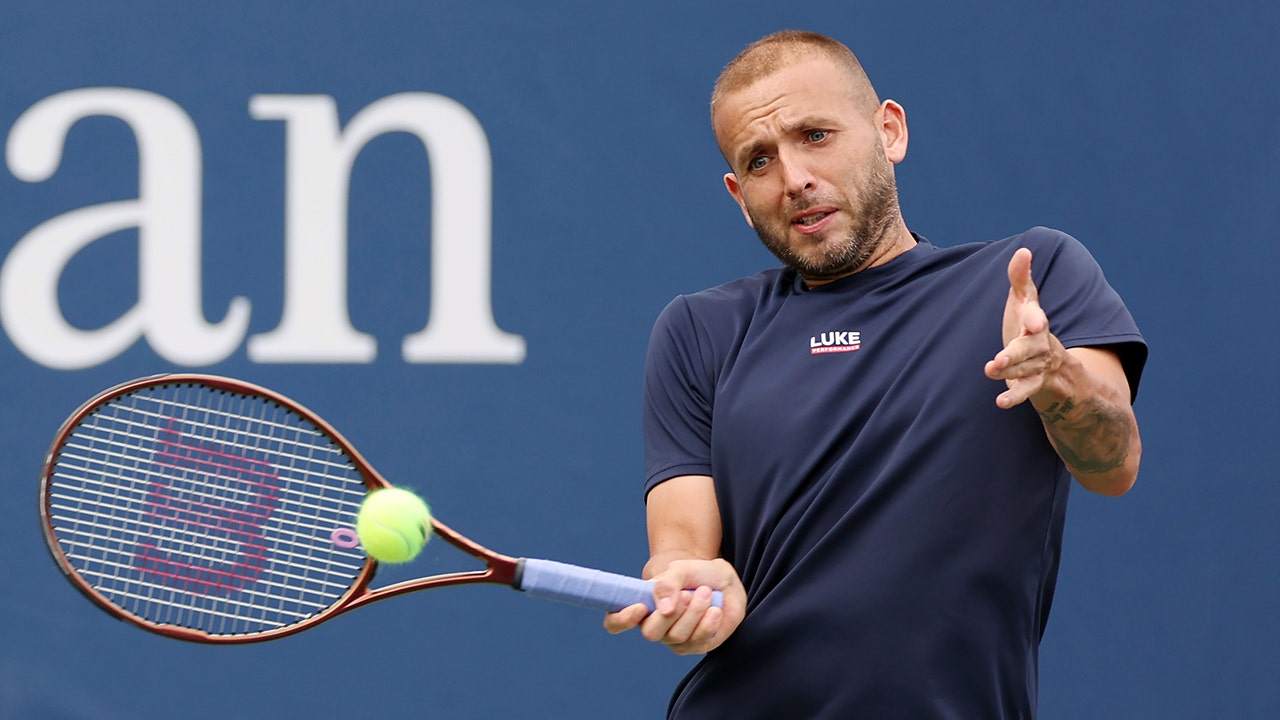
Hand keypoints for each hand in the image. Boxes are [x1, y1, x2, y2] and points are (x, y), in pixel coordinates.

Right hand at [603, 558, 745, 654]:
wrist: (722, 580)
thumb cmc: (695, 573)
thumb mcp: (679, 569)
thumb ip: (667, 584)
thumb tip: (663, 609)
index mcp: (641, 606)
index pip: (615, 622)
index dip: (621, 620)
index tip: (640, 607)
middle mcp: (654, 626)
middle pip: (651, 633)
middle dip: (673, 612)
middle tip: (688, 594)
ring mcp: (674, 639)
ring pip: (677, 636)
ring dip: (695, 612)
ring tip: (706, 593)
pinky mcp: (695, 646)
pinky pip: (698, 642)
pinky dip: (709, 623)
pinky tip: (714, 610)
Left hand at [984, 248, 1065, 408]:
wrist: (1059, 368)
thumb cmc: (1031, 327)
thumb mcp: (1025, 302)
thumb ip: (1021, 278)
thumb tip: (1023, 250)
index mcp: (1036, 323)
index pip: (1036, 318)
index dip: (1035, 319)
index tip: (1036, 322)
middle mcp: (1040, 345)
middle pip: (1030, 348)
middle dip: (1016, 353)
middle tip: (998, 358)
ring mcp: (1038, 366)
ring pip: (1025, 370)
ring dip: (1009, 371)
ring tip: (990, 370)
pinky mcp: (1033, 385)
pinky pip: (1026, 392)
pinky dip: (1014, 397)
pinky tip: (1000, 401)